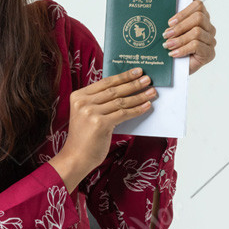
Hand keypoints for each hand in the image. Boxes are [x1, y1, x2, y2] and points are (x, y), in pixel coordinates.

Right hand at [51, 67, 155, 190]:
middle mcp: (83, 102)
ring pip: (121, 101)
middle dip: (133, 84)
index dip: (122, 76)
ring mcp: (90, 113)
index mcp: (78, 96)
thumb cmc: (84, 137)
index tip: (136, 71)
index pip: (105, 83)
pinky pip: (123, 114)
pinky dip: (137, 110)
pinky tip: (146, 106)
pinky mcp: (100, 124)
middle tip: (148, 79)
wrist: (76, 157)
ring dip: (139, 96)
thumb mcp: (86, 114)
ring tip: (151, 92)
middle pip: (114, 90)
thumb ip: (99, 102)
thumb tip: (123, 90)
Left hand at [162, 0, 216, 74]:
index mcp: (201, 17)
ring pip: (197, 32)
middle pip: (199, 18)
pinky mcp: (209, 54)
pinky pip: (197, 46)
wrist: (170, 67)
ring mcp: (211, 41)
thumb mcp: (173, 22)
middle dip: (180, 26)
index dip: (183, 13)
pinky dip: (182, 49)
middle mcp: (209, 28)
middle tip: (165, 34)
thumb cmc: (172, 42)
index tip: (169, 21)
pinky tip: (173, 54)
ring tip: (167, 45)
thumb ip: (184, 2)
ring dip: (179, 39)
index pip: (198, 6)